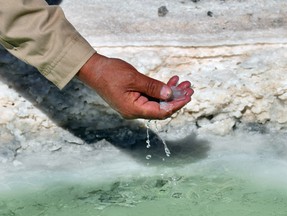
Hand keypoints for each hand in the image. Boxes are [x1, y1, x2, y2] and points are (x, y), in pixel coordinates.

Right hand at [77, 53, 192, 118]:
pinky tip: (170, 81)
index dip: (176, 104)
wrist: (94, 70)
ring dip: (170, 93)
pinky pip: (151, 97)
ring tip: (183, 83)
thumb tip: (170, 95)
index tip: (188, 96)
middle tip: (189, 88)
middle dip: (176, 98)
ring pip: (157, 102)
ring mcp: (134, 105)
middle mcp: (135, 111)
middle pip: (161, 109)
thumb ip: (153, 87)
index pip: (161, 112)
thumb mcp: (134, 78)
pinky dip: (161, 90)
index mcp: (133, 109)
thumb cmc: (110, 73)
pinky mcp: (133, 99)